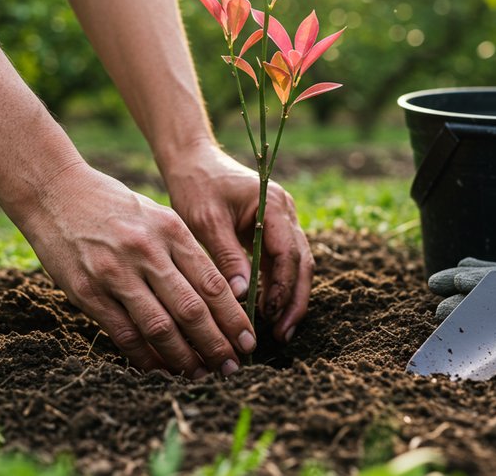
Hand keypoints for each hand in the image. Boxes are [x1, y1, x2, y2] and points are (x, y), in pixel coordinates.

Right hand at [12, 161, 256, 376]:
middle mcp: (147, 252)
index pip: (213, 283)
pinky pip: (123, 333)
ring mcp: (115, 273)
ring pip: (160, 327)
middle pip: (192, 310)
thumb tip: (220, 298)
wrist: (56, 192)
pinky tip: (160, 369)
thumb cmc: (114, 206)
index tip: (249, 341)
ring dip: (185, 358)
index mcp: (171, 230)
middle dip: (217, 344)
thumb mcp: (158, 216)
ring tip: (201, 374)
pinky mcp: (87, 292)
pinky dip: (145, 357)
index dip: (234, 319)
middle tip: (233, 367)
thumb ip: (185, 252)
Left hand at [163, 143, 312, 343]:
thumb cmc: (196, 186)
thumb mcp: (207, 221)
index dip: (282, 287)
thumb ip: (227, 256)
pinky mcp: (271, 230)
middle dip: (295, 300)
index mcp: (274, 204)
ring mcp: (282, 221)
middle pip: (302, 262)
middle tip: (283, 334)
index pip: (288, 253)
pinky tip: (267, 311)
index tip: (270, 315)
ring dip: (289, 297)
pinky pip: (281, 262)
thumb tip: (244, 296)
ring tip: (279, 331)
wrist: (193, 161)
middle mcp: (285, 212)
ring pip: (296, 265)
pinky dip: (277, 286)